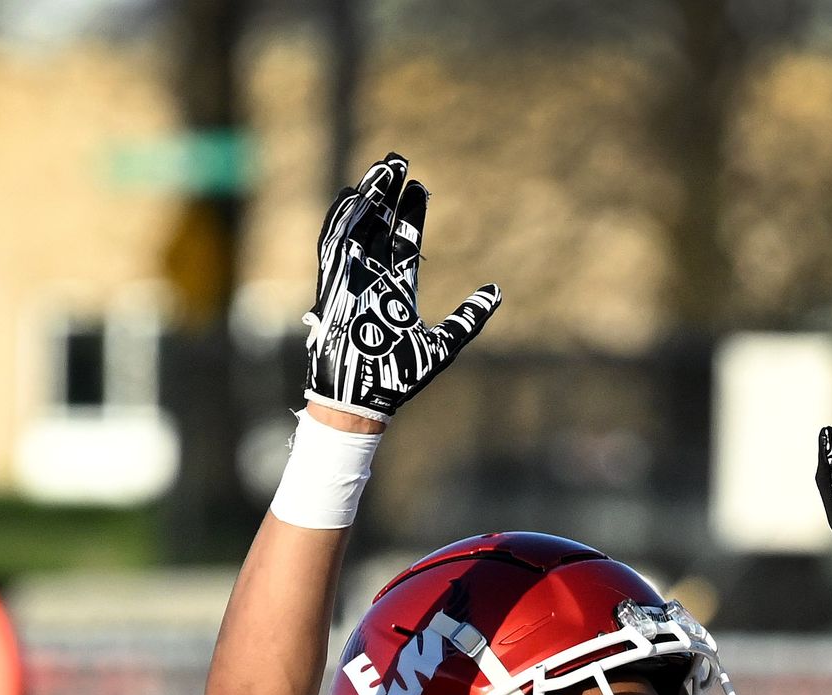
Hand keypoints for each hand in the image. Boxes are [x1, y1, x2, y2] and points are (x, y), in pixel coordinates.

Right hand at [304, 152, 499, 419]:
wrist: (366, 398)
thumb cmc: (401, 376)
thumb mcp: (445, 343)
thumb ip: (469, 316)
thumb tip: (497, 291)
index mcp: (396, 289)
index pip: (404, 241)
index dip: (411, 213)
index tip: (419, 186)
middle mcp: (373, 278)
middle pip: (380, 225)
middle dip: (388, 194)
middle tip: (399, 160)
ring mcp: (353, 280)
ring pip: (358, 228)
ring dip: (370, 197)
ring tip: (383, 169)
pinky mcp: (334, 286)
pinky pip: (334, 246)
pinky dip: (342, 221)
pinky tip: (353, 195)